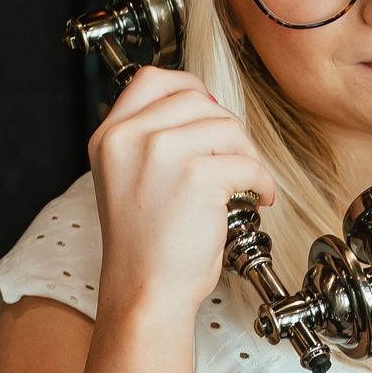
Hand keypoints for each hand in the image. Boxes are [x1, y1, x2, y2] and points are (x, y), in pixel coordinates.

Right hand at [88, 65, 273, 321]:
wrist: (146, 292)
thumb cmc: (145, 249)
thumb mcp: (128, 181)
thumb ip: (151, 142)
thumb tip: (204, 112)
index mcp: (110, 137)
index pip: (151, 80)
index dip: (188, 88)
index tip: (209, 110)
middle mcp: (130, 138)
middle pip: (195, 98)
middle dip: (225, 126)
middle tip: (236, 156)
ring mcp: (162, 152)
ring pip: (226, 126)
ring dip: (246, 154)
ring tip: (246, 183)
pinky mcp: (197, 175)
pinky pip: (247, 162)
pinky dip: (261, 181)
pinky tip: (257, 198)